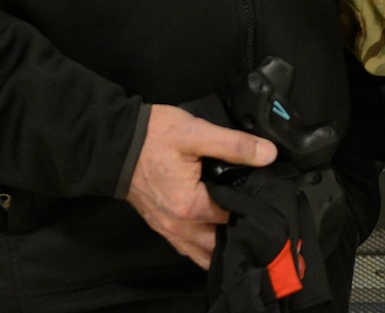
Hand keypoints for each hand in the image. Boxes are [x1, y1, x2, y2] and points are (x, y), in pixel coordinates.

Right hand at [126, 103, 274, 268]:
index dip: (255, 209)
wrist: (114, 143)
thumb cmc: (152, 137)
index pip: (235, 218)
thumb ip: (234, 145)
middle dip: (241, 236)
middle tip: (263, 221)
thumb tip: (268, 155)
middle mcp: (178, 226)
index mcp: (190, 207)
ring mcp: (167, 228)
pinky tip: (218, 235)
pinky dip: (204, 247)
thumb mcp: (196, 132)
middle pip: (219, 244)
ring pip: (202, 252)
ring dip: (223, 246)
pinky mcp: (160, 224)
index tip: (271, 200)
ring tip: (245, 232)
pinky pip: (187, 246)